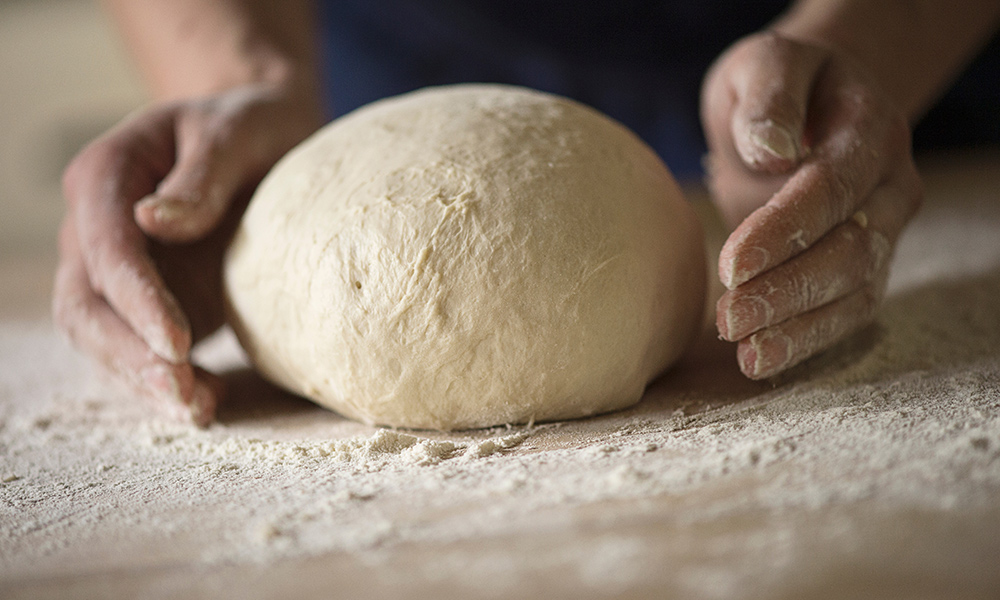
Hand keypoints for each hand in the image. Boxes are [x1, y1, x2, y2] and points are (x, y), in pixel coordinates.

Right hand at [54, 84, 322, 423]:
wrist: (264, 139)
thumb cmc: (251, 126)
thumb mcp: (236, 130)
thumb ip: (202, 174)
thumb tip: (154, 222)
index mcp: (106, 175)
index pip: (106, 250)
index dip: (136, 300)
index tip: (179, 342)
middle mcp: (98, 227)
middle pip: (86, 304)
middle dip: (129, 355)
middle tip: (183, 393)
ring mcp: (121, 270)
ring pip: (102, 337)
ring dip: (142, 380)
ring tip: (197, 409)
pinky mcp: (153, 300)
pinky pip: (142, 349)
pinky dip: (168, 381)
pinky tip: (207, 404)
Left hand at [701, 32, 922, 378]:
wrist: (812, 104)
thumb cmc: (779, 86)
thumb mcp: (766, 64)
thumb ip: (770, 97)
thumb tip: (772, 150)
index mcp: (871, 131)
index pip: (831, 189)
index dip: (783, 230)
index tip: (731, 264)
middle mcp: (889, 187)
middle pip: (850, 251)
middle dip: (788, 291)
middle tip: (728, 319)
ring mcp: (883, 232)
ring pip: (854, 292)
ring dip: (798, 328)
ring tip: (746, 354)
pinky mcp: (863, 265)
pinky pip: (846, 312)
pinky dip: (806, 340)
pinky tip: (761, 360)